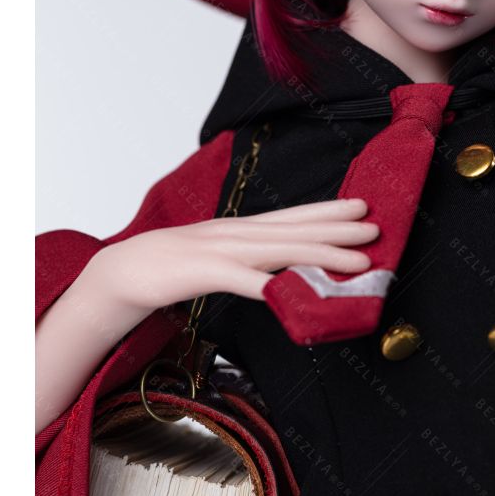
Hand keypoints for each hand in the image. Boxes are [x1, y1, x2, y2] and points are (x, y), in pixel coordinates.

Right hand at [87, 197, 379, 318]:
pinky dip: (266, 285)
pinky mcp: (200, 272)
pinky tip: (292, 289)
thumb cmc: (170, 269)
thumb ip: (249, 262)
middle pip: (295, 230)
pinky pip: (240, 280)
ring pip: (279, 251)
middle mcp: (235, 234)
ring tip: (357, 262)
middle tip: (376, 228)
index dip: (328, 211)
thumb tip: (281, 272)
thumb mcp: (217, 259)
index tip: (362, 206)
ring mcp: (218, 251)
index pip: (292, 217)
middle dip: (337, 229)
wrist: (118, 273)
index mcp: (240, 230)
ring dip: (321, 255)